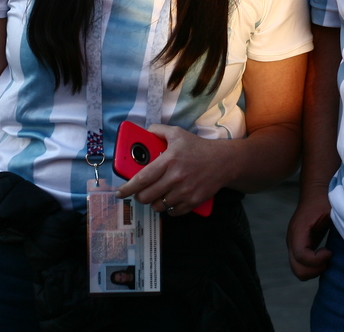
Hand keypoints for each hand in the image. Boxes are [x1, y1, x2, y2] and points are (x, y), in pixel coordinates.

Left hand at [114, 124, 231, 216]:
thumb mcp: (178, 133)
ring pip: (159, 206)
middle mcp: (175, 177)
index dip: (128, 187)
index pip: (143, 178)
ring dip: (154, 202)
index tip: (120, 192)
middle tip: (140, 193)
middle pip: (147, 196)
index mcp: (169, 160)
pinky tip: (170, 200)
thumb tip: (145, 132)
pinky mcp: (193, 201)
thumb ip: (159, 131)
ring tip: (156, 195)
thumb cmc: (198, 147)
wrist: (223, 161)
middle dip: (139, 196)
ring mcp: (184, 191)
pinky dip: (168, 209)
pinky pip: (173, 212)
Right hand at [286, 190, 333, 280]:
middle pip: (297, 269)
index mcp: (299, 230)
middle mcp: (292, 239)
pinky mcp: (298, 246)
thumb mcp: (333, 209)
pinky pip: (301, 264)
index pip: (301, 256)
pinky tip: (325, 256)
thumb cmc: (326, 198)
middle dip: (315, 270)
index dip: (317, 259)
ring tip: (327, 258)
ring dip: (314, 270)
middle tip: (329, 259)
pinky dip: (312, 267)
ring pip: (298, 270)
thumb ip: (340, 223)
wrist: (316, 190)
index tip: (330, 252)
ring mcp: (293, 244)